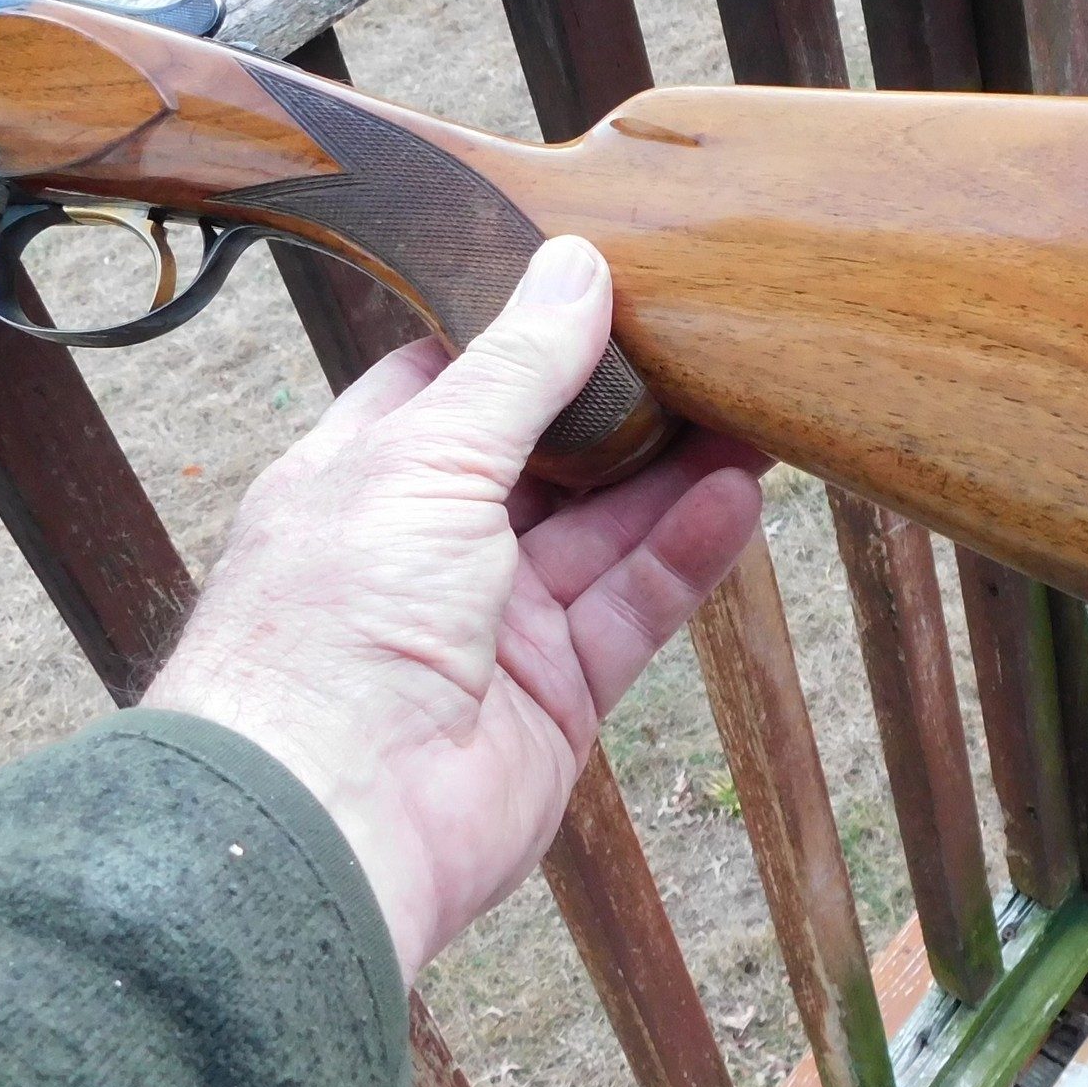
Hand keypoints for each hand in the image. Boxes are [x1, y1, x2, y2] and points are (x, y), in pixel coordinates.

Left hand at [143, 236, 765, 977]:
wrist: (335, 819)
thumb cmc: (337, 626)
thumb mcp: (424, 459)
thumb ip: (514, 369)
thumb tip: (576, 267)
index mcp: (360, 480)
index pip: (445, 385)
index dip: (520, 337)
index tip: (603, 282)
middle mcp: (424, 549)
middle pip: (541, 459)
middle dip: (619, 407)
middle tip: (706, 342)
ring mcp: (493, 626)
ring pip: (600, 532)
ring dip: (671, 475)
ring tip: (752, 406)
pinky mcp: (554, 697)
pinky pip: (630, 608)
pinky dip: (683, 554)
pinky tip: (737, 497)